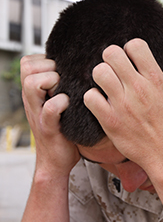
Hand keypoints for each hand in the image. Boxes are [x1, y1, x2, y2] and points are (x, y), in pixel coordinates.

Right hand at [21, 54, 79, 176]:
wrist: (56, 161)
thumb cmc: (61, 130)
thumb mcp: (56, 104)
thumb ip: (59, 88)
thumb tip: (75, 69)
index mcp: (34, 94)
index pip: (28, 62)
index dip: (45, 60)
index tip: (60, 72)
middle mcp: (32, 101)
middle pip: (28, 68)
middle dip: (49, 68)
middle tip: (62, 82)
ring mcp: (38, 114)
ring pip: (33, 83)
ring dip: (52, 82)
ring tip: (63, 92)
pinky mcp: (49, 128)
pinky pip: (50, 108)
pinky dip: (61, 103)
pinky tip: (69, 105)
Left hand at [84, 38, 162, 168]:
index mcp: (155, 79)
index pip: (134, 45)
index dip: (130, 49)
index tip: (131, 59)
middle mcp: (138, 89)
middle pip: (111, 54)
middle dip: (112, 58)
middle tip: (115, 69)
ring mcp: (122, 105)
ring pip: (99, 72)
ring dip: (101, 75)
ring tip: (107, 84)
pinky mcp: (110, 120)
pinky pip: (90, 97)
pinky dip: (93, 97)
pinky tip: (101, 101)